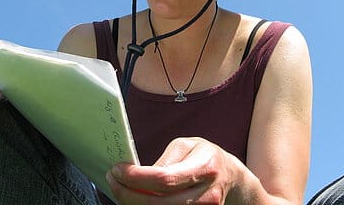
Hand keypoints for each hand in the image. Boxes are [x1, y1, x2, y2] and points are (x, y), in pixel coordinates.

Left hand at [106, 137, 250, 204]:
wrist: (230, 177)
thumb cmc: (205, 156)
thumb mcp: (188, 145)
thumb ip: (166, 160)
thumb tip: (140, 175)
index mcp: (205, 167)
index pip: (164, 179)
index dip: (136, 178)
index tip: (117, 170)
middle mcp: (207, 195)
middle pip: (159, 204)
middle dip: (128, 195)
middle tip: (113, 180)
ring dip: (134, 204)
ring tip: (120, 190)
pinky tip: (135, 199)